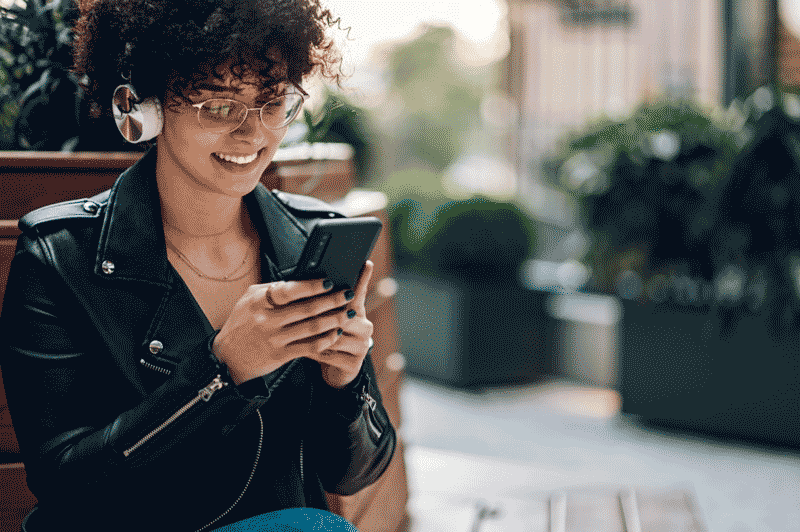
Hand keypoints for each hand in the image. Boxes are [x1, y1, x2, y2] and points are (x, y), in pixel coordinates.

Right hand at [211, 276, 356, 384]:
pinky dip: (326, 340)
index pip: (289, 290)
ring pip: (312, 328)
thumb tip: (301, 281)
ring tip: (349, 313)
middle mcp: (266, 320)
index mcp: (259, 302)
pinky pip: (309, 347)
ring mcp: (274, 339)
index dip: (312, 286)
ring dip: (334, 319)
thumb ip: (272, 290)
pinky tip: (336, 333)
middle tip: (348, 294)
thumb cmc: (242, 323)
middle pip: (306, 309)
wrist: (227, 357)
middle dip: (332, 301)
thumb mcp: (249, 300)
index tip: (329, 282)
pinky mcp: (280, 355)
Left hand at [310, 261, 373, 388]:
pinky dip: (313, 351)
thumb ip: (325, 302)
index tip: (366, 263)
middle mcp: (365, 327)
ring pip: (334, 336)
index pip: (359, 292)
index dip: (363, 278)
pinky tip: (299, 349)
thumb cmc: (328, 338)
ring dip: (312, 334)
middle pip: (343, 315)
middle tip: (298, 309)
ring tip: (292, 331)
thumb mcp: (327, 318)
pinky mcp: (354, 364)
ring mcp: (362, 346)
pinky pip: (329, 354)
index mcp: (358, 311)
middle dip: (320, 313)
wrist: (336, 369)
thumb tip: (317, 281)